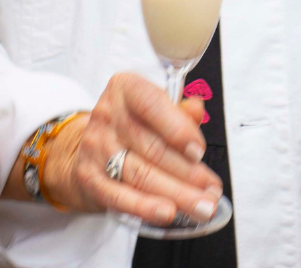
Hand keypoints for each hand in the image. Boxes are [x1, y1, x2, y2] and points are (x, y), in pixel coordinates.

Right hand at [46, 73, 222, 225]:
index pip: (152, 105)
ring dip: (176, 194)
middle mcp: (108, 115)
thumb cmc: (132, 124)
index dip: (179, 130)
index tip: (199, 152)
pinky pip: (119, 196)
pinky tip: (167, 212)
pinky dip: (145, 207)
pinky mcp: (89, 177)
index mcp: (126, 88)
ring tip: (201, 206)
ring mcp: (97, 147)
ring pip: (140, 175)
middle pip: (152, 148)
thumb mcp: (155, 108)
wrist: (89, 146)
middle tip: (211, 190)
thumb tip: (197, 110)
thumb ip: (180, 111)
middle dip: (188, 173)